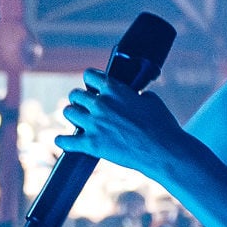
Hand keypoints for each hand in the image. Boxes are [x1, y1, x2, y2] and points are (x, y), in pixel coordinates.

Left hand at [60, 70, 185, 177]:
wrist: (163, 151)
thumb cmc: (162, 126)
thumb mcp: (152, 101)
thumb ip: (137, 95)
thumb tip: (135, 97)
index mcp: (115, 90)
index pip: (90, 75)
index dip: (91, 80)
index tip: (93, 86)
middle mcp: (101, 104)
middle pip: (75, 94)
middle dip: (80, 100)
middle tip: (85, 106)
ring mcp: (94, 124)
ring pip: (68, 112)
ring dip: (73, 116)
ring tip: (78, 120)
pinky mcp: (91, 144)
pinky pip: (65, 141)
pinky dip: (63, 141)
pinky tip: (63, 140)